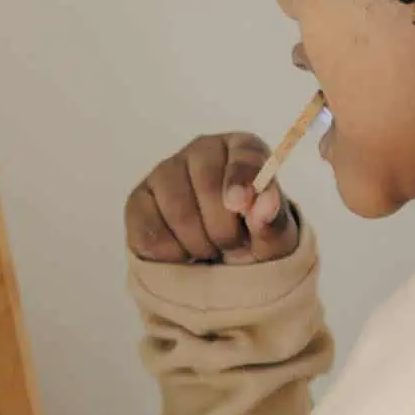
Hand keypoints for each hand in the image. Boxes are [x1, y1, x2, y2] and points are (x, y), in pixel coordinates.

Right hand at [125, 132, 299, 264]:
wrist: (219, 264)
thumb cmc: (253, 242)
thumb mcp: (274, 240)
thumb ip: (273, 222)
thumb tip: (266, 202)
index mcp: (243, 150)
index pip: (244, 154)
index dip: (241, 178)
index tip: (239, 205)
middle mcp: (203, 151)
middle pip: (208, 185)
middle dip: (223, 229)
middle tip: (230, 244)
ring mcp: (166, 171)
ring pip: (177, 210)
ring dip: (198, 244)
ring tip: (208, 248)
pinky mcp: (139, 200)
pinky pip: (149, 230)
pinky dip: (170, 253)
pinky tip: (182, 253)